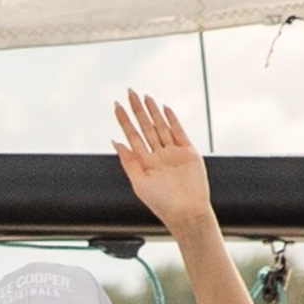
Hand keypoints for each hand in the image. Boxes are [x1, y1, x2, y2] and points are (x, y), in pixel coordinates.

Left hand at [113, 90, 212, 235]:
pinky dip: (172, 120)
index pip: (132, 136)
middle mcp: (158, 156)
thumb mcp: (139, 183)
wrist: (187, 212)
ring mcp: (173, 153)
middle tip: (130, 92)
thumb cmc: (162, 203)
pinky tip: (164, 108)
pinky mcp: (188, 152)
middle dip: (137, 110)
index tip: (116, 106)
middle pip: (146, 127)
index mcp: (144, 163)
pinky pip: (179, 132)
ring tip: (145, 97)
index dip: (124, 121)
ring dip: (153, 112)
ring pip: (161, 127)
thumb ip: (129, 162)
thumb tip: (116, 142)